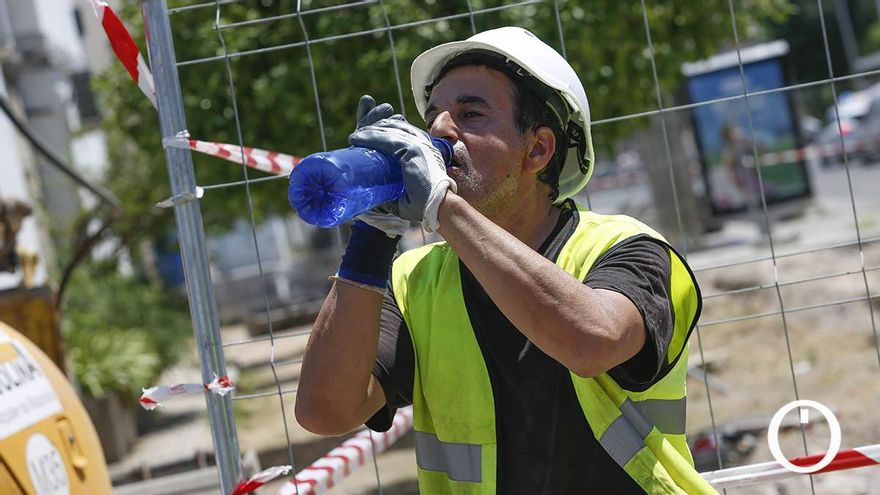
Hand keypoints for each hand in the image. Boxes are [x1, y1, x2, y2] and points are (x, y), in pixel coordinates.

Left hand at [349, 117, 456, 231]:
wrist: (440, 207)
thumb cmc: (425, 204)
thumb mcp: (407, 193)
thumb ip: (394, 191)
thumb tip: (378, 196)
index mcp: (424, 150)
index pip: (403, 131)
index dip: (385, 130)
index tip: (368, 135)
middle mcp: (423, 143)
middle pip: (395, 126)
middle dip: (375, 127)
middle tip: (358, 135)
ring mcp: (419, 145)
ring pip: (389, 130)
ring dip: (369, 132)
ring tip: (355, 137)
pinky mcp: (413, 149)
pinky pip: (387, 139)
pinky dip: (370, 137)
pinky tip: (356, 139)